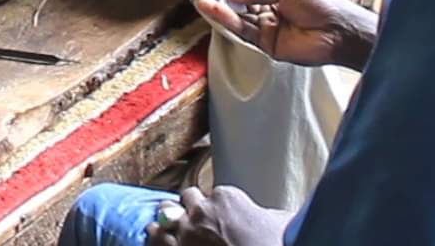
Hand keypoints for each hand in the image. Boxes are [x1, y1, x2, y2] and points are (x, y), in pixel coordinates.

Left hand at [147, 186, 292, 245]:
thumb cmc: (277, 241)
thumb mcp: (280, 222)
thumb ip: (267, 214)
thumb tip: (271, 216)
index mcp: (226, 198)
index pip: (213, 194)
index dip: (215, 206)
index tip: (220, 217)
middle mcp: (201, 209)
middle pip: (187, 197)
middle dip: (191, 207)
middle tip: (196, 220)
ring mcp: (185, 231)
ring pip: (165, 214)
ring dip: (169, 221)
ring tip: (171, 229)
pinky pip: (154, 238)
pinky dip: (156, 239)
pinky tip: (158, 240)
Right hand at [195, 0, 375, 69]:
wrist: (339, 29)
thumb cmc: (322, 3)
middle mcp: (271, 13)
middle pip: (240, 7)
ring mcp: (269, 30)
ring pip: (239, 20)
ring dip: (220, 10)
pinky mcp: (268, 46)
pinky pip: (245, 33)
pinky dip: (229, 21)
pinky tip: (216, 10)